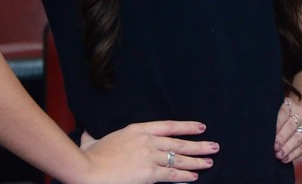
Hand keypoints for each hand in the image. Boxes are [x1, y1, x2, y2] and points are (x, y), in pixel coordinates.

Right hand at [78, 120, 216, 182]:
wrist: (88, 170)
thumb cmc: (88, 157)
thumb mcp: (92, 139)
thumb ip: (93, 136)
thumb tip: (87, 133)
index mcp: (136, 129)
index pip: (168, 126)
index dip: (186, 127)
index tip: (200, 127)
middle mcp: (147, 140)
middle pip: (178, 142)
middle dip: (198, 145)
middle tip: (214, 146)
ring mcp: (149, 156)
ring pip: (178, 158)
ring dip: (196, 161)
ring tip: (209, 161)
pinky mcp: (149, 173)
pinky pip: (172, 173)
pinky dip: (185, 175)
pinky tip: (194, 176)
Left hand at [274, 98, 301, 162]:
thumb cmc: (285, 121)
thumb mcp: (279, 116)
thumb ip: (272, 120)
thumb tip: (260, 131)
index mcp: (291, 105)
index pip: (283, 112)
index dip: (276, 124)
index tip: (268, 134)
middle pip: (291, 126)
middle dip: (281, 138)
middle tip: (274, 147)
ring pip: (298, 137)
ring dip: (287, 148)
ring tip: (278, 155)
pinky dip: (293, 154)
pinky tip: (286, 159)